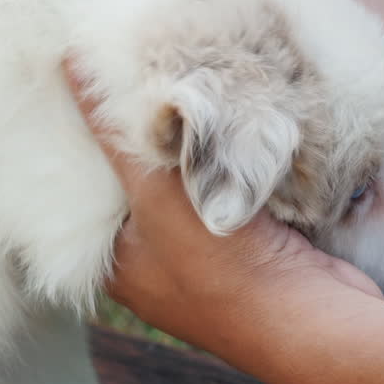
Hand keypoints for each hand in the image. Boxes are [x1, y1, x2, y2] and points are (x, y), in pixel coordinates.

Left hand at [64, 61, 381, 352]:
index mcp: (117, 265)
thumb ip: (115, 134)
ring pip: (189, 187)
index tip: (85, 94)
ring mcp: (208, 260)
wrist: (315, 319)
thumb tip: (67, 64)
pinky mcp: (254, 248)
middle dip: (144, 140)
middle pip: (139, 187)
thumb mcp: (154, 194)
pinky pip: (231, 193)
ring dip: (193, 149)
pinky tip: (228, 118)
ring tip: (177, 85)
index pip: (86, 195)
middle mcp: (156, 268)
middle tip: (131, 76)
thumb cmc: (219, 267)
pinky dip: (230, 163)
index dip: (85, 147)